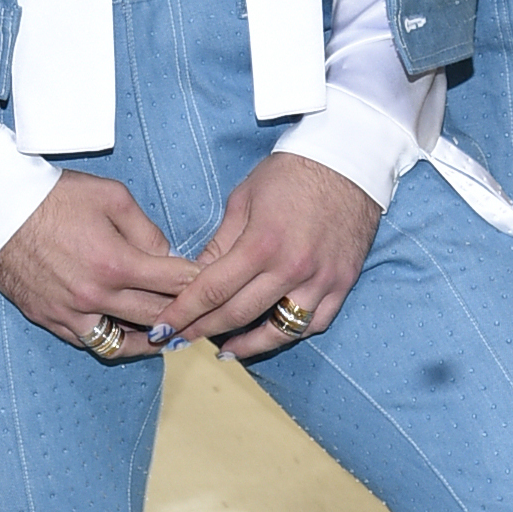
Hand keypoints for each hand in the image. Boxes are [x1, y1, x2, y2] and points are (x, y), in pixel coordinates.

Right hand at [0, 170, 200, 353]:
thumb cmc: (54, 196)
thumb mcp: (111, 196)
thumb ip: (147, 230)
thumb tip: (167, 256)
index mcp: (115, 263)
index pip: (175, 283)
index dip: (200, 283)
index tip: (213, 282)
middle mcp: (95, 296)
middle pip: (157, 318)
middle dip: (185, 315)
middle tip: (201, 313)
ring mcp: (71, 313)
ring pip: (126, 341)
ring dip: (152, 339)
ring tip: (171, 334)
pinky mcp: (50, 319)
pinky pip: (92, 342)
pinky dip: (116, 340)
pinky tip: (129, 333)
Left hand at [153, 153, 380, 361]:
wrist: (349, 162)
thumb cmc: (290, 173)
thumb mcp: (243, 199)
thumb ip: (220, 243)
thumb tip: (196, 276)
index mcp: (262, 243)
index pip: (213, 291)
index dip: (184, 313)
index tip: (164, 328)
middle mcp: (292, 268)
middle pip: (239, 314)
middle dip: (204, 331)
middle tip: (181, 341)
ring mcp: (321, 279)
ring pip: (279, 330)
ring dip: (248, 344)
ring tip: (225, 349)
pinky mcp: (343, 283)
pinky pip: (315, 323)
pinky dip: (290, 332)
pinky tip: (270, 333)